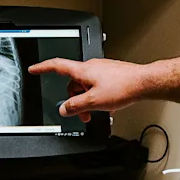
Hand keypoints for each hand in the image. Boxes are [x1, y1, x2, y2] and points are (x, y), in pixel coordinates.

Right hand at [28, 58, 151, 122]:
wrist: (145, 83)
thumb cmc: (124, 87)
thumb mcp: (94, 102)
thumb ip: (76, 106)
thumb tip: (64, 109)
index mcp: (83, 70)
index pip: (57, 66)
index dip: (43, 68)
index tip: (34, 69)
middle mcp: (91, 67)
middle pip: (73, 83)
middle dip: (75, 99)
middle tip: (82, 114)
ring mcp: (102, 70)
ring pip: (87, 86)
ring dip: (88, 100)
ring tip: (98, 111)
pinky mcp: (112, 74)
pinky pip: (98, 86)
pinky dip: (98, 96)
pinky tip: (108, 106)